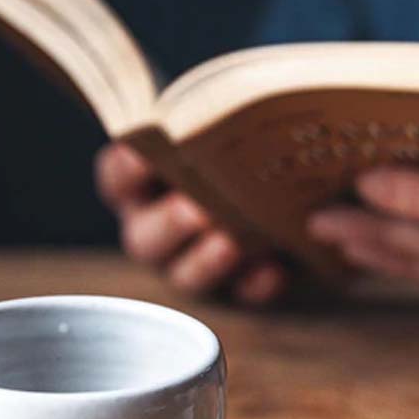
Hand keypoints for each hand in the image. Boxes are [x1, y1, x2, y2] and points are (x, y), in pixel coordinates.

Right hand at [95, 142, 287, 304]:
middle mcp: (159, 229)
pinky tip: (274, 270)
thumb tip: (256, 123)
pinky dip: (255, 284)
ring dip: (204, 261)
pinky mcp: (239, 288)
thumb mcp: (247, 123)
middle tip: (192, 210)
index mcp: (147, 184)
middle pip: (144, 237)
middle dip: (167, 224)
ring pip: (184, 274)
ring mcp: (195, 263)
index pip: (118, 179)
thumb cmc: (255, 141)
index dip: (122, 170)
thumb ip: (241, 126)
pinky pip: (241, 295)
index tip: (137, 153)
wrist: (300, 185)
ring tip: (231, 243)